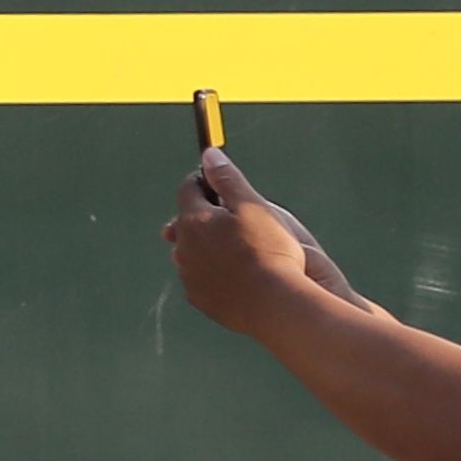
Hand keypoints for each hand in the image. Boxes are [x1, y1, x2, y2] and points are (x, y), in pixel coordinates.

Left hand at [166, 155, 359, 334]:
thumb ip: (228, 180)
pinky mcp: (200, 299)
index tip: (223, 184)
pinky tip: (238, 273)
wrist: (276, 305)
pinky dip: (214, 270)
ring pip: (192, 251)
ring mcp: (189, 276)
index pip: (189, 188)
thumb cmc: (270, 251)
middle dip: (205, 214)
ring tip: (239, 247)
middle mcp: (183, 247)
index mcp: (193, 220)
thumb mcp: (253, 207)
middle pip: (187, 221)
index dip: (206, 181)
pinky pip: (201, 276)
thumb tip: (209, 155)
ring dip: (208, 245)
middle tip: (234, 217)